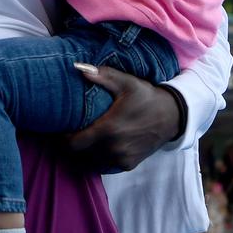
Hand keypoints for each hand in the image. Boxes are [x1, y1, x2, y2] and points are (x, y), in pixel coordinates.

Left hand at [64, 65, 182, 171]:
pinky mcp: (128, 165)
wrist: (173, 116)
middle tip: (68, 132)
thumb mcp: (126, 82)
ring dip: (84, 152)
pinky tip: (97, 146)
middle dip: (71, 145)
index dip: (63, 139)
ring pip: (91, 161)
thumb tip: (78, 67)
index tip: (59, 129)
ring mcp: (121, 158)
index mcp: (108, 129)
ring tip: (81, 139)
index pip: (74, 143)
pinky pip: (105, 165)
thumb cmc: (146, 97)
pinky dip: (98, 158)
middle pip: (80, 153)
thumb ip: (102, 75)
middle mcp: (114, 148)